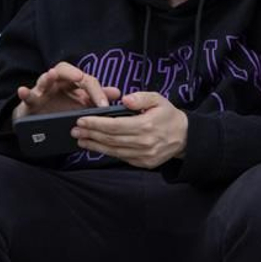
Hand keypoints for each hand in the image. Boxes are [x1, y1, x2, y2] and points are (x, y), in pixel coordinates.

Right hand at [13, 61, 117, 121]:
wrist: (41, 121)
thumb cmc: (62, 108)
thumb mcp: (82, 103)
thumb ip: (97, 97)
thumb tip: (118, 92)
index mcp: (72, 82)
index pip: (87, 80)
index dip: (97, 92)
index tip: (104, 106)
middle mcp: (58, 82)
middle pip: (65, 70)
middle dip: (73, 73)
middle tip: (80, 78)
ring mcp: (42, 90)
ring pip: (45, 78)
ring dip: (48, 76)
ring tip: (51, 74)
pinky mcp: (30, 101)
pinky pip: (27, 95)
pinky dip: (24, 93)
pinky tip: (23, 90)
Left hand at [71, 90, 186, 168]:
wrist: (185, 136)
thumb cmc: (169, 115)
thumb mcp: (159, 100)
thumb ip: (141, 98)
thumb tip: (124, 99)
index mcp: (146, 125)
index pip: (114, 125)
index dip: (96, 123)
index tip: (81, 120)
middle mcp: (144, 142)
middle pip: (110, 139)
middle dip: (90, 134)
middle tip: (75, 130)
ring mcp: (143, 155)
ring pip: (113, 151)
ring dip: (94, 145)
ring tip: (81, 140)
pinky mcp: (143, 163)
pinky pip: (121, 157)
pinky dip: (107, 152)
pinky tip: (97, 146)